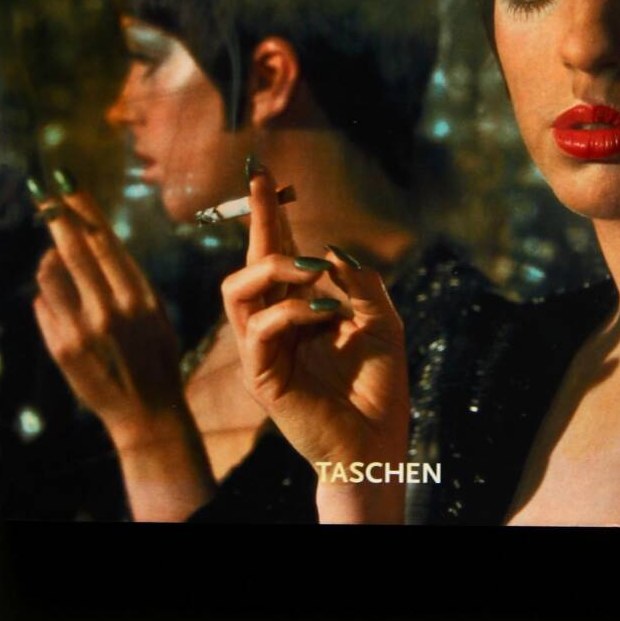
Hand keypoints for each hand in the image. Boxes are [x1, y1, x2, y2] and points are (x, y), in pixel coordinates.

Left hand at [30, 176, 186, 450]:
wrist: (147, 410)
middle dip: (57, 217)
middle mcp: (111, 308)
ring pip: (50, 275)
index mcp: (140, 295)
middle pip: (75, 250)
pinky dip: (48, 295)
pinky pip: (43, 306)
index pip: (105, 241)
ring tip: (55, 257)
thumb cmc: (154, 354)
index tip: (69, 186)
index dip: (85, 210)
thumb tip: (88, 244)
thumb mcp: (154, 311)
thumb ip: (124, 279)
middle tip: (44, 193)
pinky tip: (60, 301)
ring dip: (49, 259)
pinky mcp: (62, 348)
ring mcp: (83, 329)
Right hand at [221, 167, 409, 521]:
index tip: (265, 176)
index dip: (272, 215)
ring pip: (237, 288)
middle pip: (251, 260)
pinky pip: (260, 328)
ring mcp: (263, 348)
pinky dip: (293, 311)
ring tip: (311, 268)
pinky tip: (327, 313)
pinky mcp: (261, 374)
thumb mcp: (381, 322)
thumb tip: (328, 252)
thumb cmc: (377, 387)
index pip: (279, 253)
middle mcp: (275, 323)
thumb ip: (360, 284)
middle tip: (264, 185)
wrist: (375, 444)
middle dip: (258, 218)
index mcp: (301, 308)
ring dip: (274, 267)